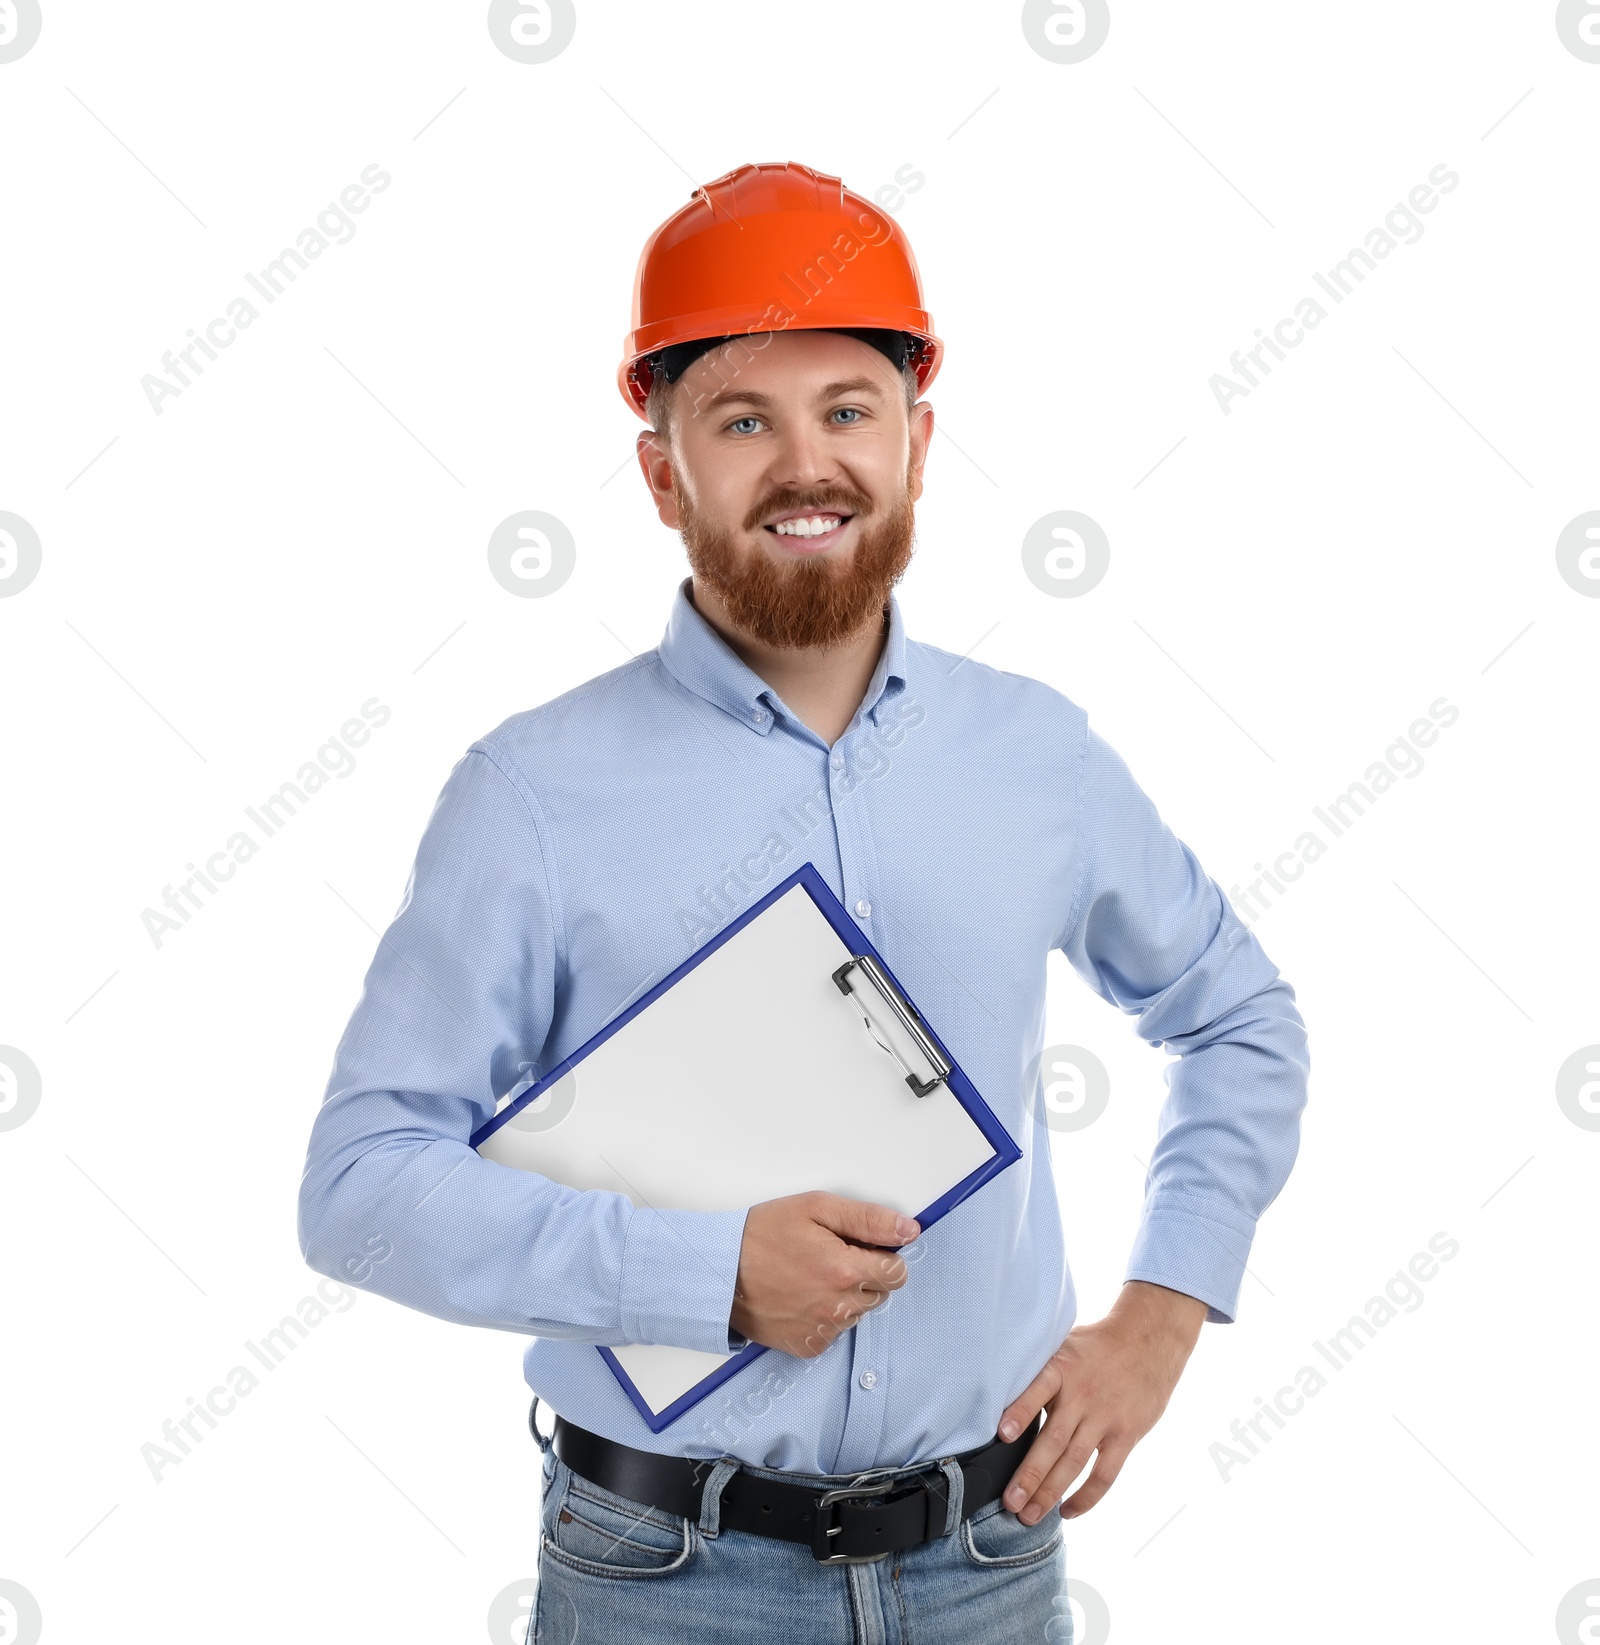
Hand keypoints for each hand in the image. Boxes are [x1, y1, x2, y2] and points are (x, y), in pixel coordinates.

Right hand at [729, 1190, 919, 1358]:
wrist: (717, 1271)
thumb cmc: (761, 1234)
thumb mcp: (815, 1208)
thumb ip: (868, 1219)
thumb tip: (909, 1230)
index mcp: (844, 1270)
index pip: (897, 1272)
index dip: (881, 1255)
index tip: (858, 1247)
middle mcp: (838, 1307)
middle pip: (879, 1293)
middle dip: (863, 1274)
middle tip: (828, 1256)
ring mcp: (823, 1330)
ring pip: (857, 1313)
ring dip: (844, 1296)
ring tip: (809, 1275)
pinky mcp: (808, 1346)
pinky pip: (834, 1331)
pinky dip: (825, 1316)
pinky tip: (801, 1297)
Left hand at [996, 1280, 1207, 1522]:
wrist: (1148, 1340)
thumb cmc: (1096, 1345)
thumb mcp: (1064, 1343)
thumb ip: (1040, 1370)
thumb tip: (999, 1388)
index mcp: (1063, 1368)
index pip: (1038, 1389)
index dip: (1020, 1411)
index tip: (1002, 1435)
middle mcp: (1083, 1396)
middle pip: (1053, 1441)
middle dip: (1029, 1475)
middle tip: (1010, 1502)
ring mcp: (1105, 1418)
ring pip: (1074, 1462)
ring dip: (1050, 1492)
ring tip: (1028, 1515)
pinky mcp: (1126, 1435)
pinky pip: (1105, 1473)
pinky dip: (1086, 1496)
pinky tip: (1067, 1511)